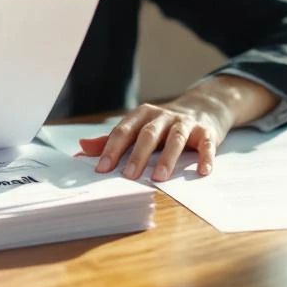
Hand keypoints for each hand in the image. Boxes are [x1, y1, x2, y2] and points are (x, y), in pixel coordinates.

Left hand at [77, 76, 279, 181]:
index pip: (124, 131)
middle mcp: (163, 116)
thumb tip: (81, 149)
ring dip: (167, 158)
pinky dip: (205, 157)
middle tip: (128, 176)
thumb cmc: (163, 125)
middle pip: (148, 134)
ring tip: (159, 178)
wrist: (202, 108)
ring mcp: (185, 123)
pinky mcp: (206, 132)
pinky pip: (206, 144)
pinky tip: (202, 172)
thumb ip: (112, 140)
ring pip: (175, 139)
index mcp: (142, 115)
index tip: (102, 168)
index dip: (112, 149)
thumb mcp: (138, 128)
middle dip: (138, 155)